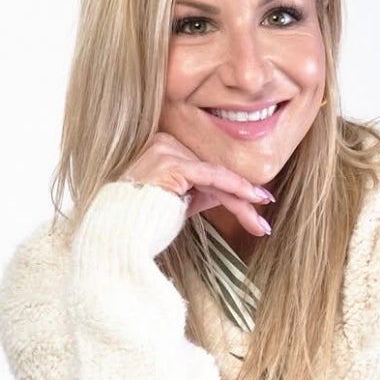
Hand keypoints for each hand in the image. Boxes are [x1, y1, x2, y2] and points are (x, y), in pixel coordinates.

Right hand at [120, 132, 273, 237]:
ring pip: (215, 176)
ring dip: (242, 202)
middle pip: (213, 172)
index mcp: (162, 148)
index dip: (232, 188)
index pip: (205, 169)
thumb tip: (231, 192)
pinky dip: (234, 188)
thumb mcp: (180, 204)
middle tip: (261, 223)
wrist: (119, 237)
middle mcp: (162, 143)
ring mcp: (165, 149)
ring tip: (259, 224)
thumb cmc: (144, 225)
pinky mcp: (171, 163)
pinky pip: (211, 175)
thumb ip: (201, 192)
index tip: (255, 203)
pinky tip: (252, 200)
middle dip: (240, 199)